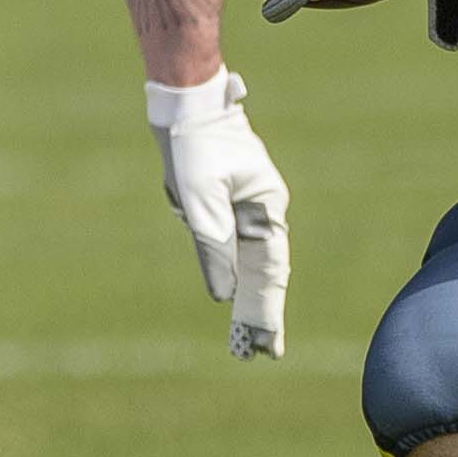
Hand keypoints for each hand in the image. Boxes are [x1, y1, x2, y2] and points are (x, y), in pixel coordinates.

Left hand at [144, 71, 289, 359]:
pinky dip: (230, 271)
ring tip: (247, 337)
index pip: (271, 270)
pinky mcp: (227, 202)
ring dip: (246, 297)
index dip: (269, 310)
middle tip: (260, 353)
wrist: (185, 103)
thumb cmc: (195, 145)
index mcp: (267, 207)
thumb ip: (213, 249)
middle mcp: (262, 210)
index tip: (269, 346)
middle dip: (261, 312)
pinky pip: (230, 245)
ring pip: (248, 262)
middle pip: (264, 272)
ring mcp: (246, 207)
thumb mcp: (200, 201)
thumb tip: (223, 295)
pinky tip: (229, 292)